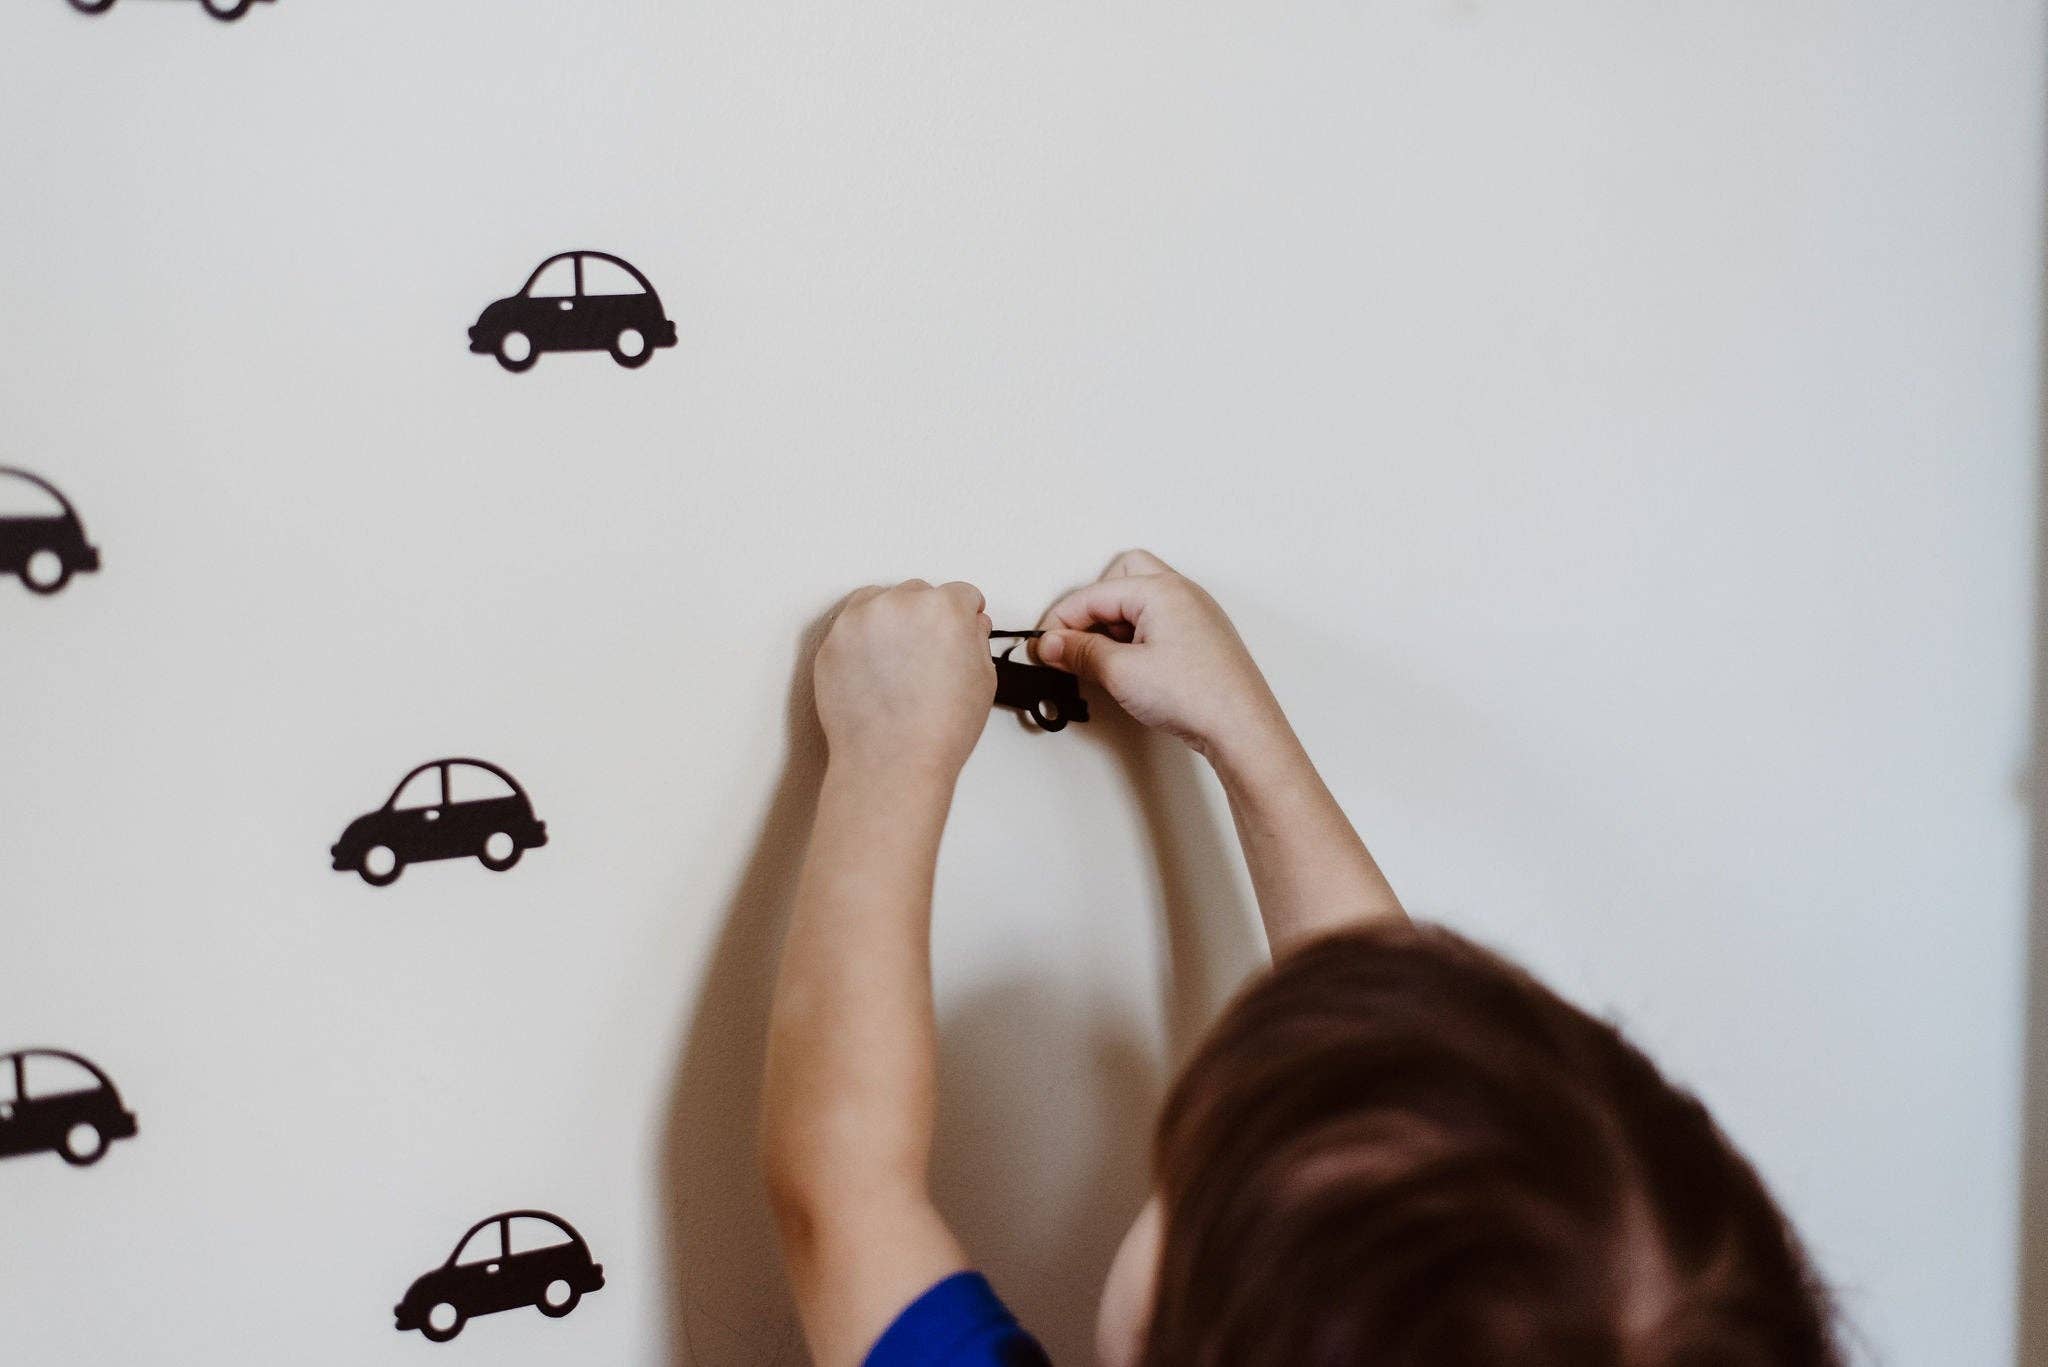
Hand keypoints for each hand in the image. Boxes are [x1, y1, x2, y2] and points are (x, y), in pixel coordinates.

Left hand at [815, 579, 994, 778]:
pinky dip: (863, 641)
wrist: (890, 763)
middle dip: (926, 618)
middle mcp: (898, 604)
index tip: (961, 628)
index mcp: (943, 608)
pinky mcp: (832, 641)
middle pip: (919, 594)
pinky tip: (877, 672)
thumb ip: (977, 640)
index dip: (966, 616)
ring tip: (899, 663)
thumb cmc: (936, 731)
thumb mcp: (984, 680)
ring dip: (892, 622)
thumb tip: (969, 625)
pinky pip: (852, 627)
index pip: (961, 595)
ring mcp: (859, 621)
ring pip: (880, 602)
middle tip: (928, 656)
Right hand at [1036, 551, 1290, 766]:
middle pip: (1119, 578)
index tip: (1042, 647)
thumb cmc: (1199, 696)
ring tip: (1100, 660)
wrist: (1242, 729)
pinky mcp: (1200, 637)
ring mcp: (1194, 614)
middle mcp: (1182, 593)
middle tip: (1073, 642)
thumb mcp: (1122, 673)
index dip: (1060, 621)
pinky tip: (1126, 666)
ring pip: (1139, 600)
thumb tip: (1054, 644)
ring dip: (1112, 623)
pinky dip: (1134, 636)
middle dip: (1091, 607)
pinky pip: (1157, 621)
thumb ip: (1081, 652)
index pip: (1093, 594)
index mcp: (1161, 589)